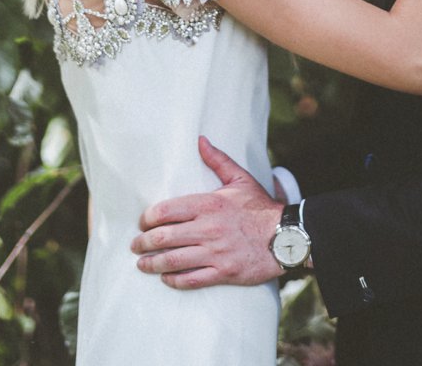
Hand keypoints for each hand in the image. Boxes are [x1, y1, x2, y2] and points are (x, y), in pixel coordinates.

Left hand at [131, 136, 282, 288]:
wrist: (286, 236)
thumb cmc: (260, 207)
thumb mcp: (240, 178)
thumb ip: (217, 160)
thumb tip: (200, 140)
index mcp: (209, 204)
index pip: (167, 210)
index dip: (148, 218)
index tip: (142, 221)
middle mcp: (208, 228)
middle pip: (164, 237)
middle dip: (143, 243)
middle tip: (135, 245)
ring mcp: (215, 252)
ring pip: (173, 261)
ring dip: (152, 264)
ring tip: (142, 264)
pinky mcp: (223, 272)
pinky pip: (191, 280)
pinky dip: (173, 280)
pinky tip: (165, 278)